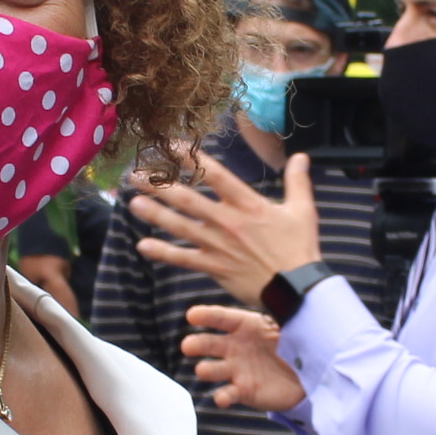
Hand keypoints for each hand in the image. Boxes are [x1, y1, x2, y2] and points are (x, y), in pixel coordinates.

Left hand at [129, 150, 325, 305]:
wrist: (296, 289)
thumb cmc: (300, 249)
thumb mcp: (303, 211)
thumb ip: (298, 181)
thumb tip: (302, 156)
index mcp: (248, 204)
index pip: (215, 175)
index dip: (191, 159)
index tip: (170, 145)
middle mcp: (228, 221)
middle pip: (188, 199)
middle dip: (160, 186)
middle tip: (136, 175)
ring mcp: (219, 245)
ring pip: (181, 227)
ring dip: (156, 215)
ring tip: (132, 204)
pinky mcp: (215, 267)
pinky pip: (184, 259)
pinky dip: (163, 253)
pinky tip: (143, 246)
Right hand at [180, 303, 306, 414]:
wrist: (307, 376)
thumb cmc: (295, 344)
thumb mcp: (291, 327)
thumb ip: (282, 317)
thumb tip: (282, 298)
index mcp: (245, 326)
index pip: (222, 318)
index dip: (207, 316)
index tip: (192, 315)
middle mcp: (235, 347)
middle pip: (210, 343)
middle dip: (197, 344)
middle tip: (187, 346)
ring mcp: (236, 370)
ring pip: (214, 369)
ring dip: (206, 370)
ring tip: (203, 370)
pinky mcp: (242, 391)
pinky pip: (228, 394)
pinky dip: (223, 397)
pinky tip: (222, 398)